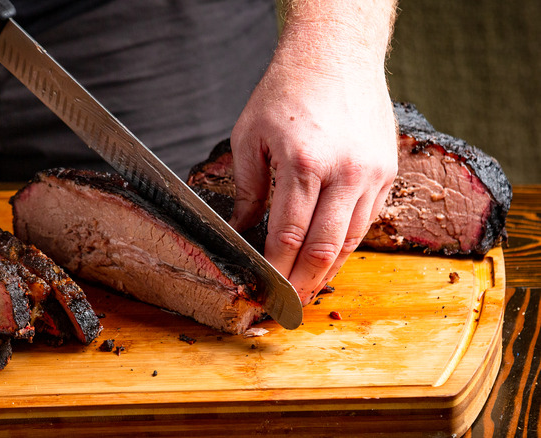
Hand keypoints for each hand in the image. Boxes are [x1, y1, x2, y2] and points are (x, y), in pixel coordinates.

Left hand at [229, 2, 397, 304]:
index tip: (262, 291)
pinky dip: (346, 243)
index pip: (289, 235)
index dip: (275, 270)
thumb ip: (247, 190)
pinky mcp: (387, 171)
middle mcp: (343, 172)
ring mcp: (371, 173)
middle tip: (288, 307)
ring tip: (307, 288)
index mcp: (303, 163)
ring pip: (351, 240)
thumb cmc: (286, 92)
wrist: (335, 56)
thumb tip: (239, 231)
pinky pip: (367, 220)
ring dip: (328, 270)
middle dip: (304, 284)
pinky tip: (329, 256)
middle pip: (325, 248)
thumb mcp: (250, 137)